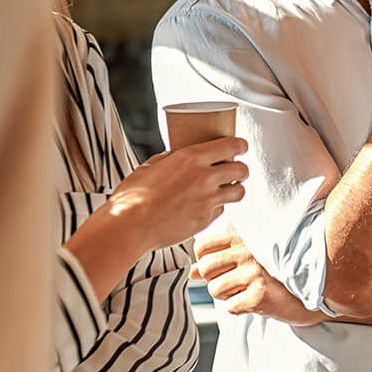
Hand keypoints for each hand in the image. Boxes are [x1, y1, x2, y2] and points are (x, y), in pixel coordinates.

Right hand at [103, 136, 248, 254]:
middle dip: (241, 169)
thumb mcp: (151, 166)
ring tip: (228, 189)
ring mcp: (208, 200)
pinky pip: (221, 210)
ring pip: (239, 192)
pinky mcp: (205, 220)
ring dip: (236, 189)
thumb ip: (170, 159)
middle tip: (236, 170)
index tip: (241, 147)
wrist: (129, 226)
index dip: (241, 146)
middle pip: (241, 169)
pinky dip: (218, 206)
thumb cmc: (133, 196)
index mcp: (192, 158)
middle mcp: (205, 177)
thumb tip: (177, 155)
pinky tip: (207, 205)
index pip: (232, 146)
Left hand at [192, 227, 325, 326]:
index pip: (203, 246)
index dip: (203, 261)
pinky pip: (230, 307)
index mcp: (245, 240)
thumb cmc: (283, 274)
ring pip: (215, 290)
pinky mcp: (259, 296)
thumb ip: (221, 261)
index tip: (217, 269)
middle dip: (215, 281)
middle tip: (236, 285)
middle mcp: (248, 253)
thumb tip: (192, 272)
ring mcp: (254, 274)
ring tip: (249, 292)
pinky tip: (257, 301)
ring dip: (229, 297)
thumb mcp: (253, 258)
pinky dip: (241, 309)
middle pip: (205, 268)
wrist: (319, 289)